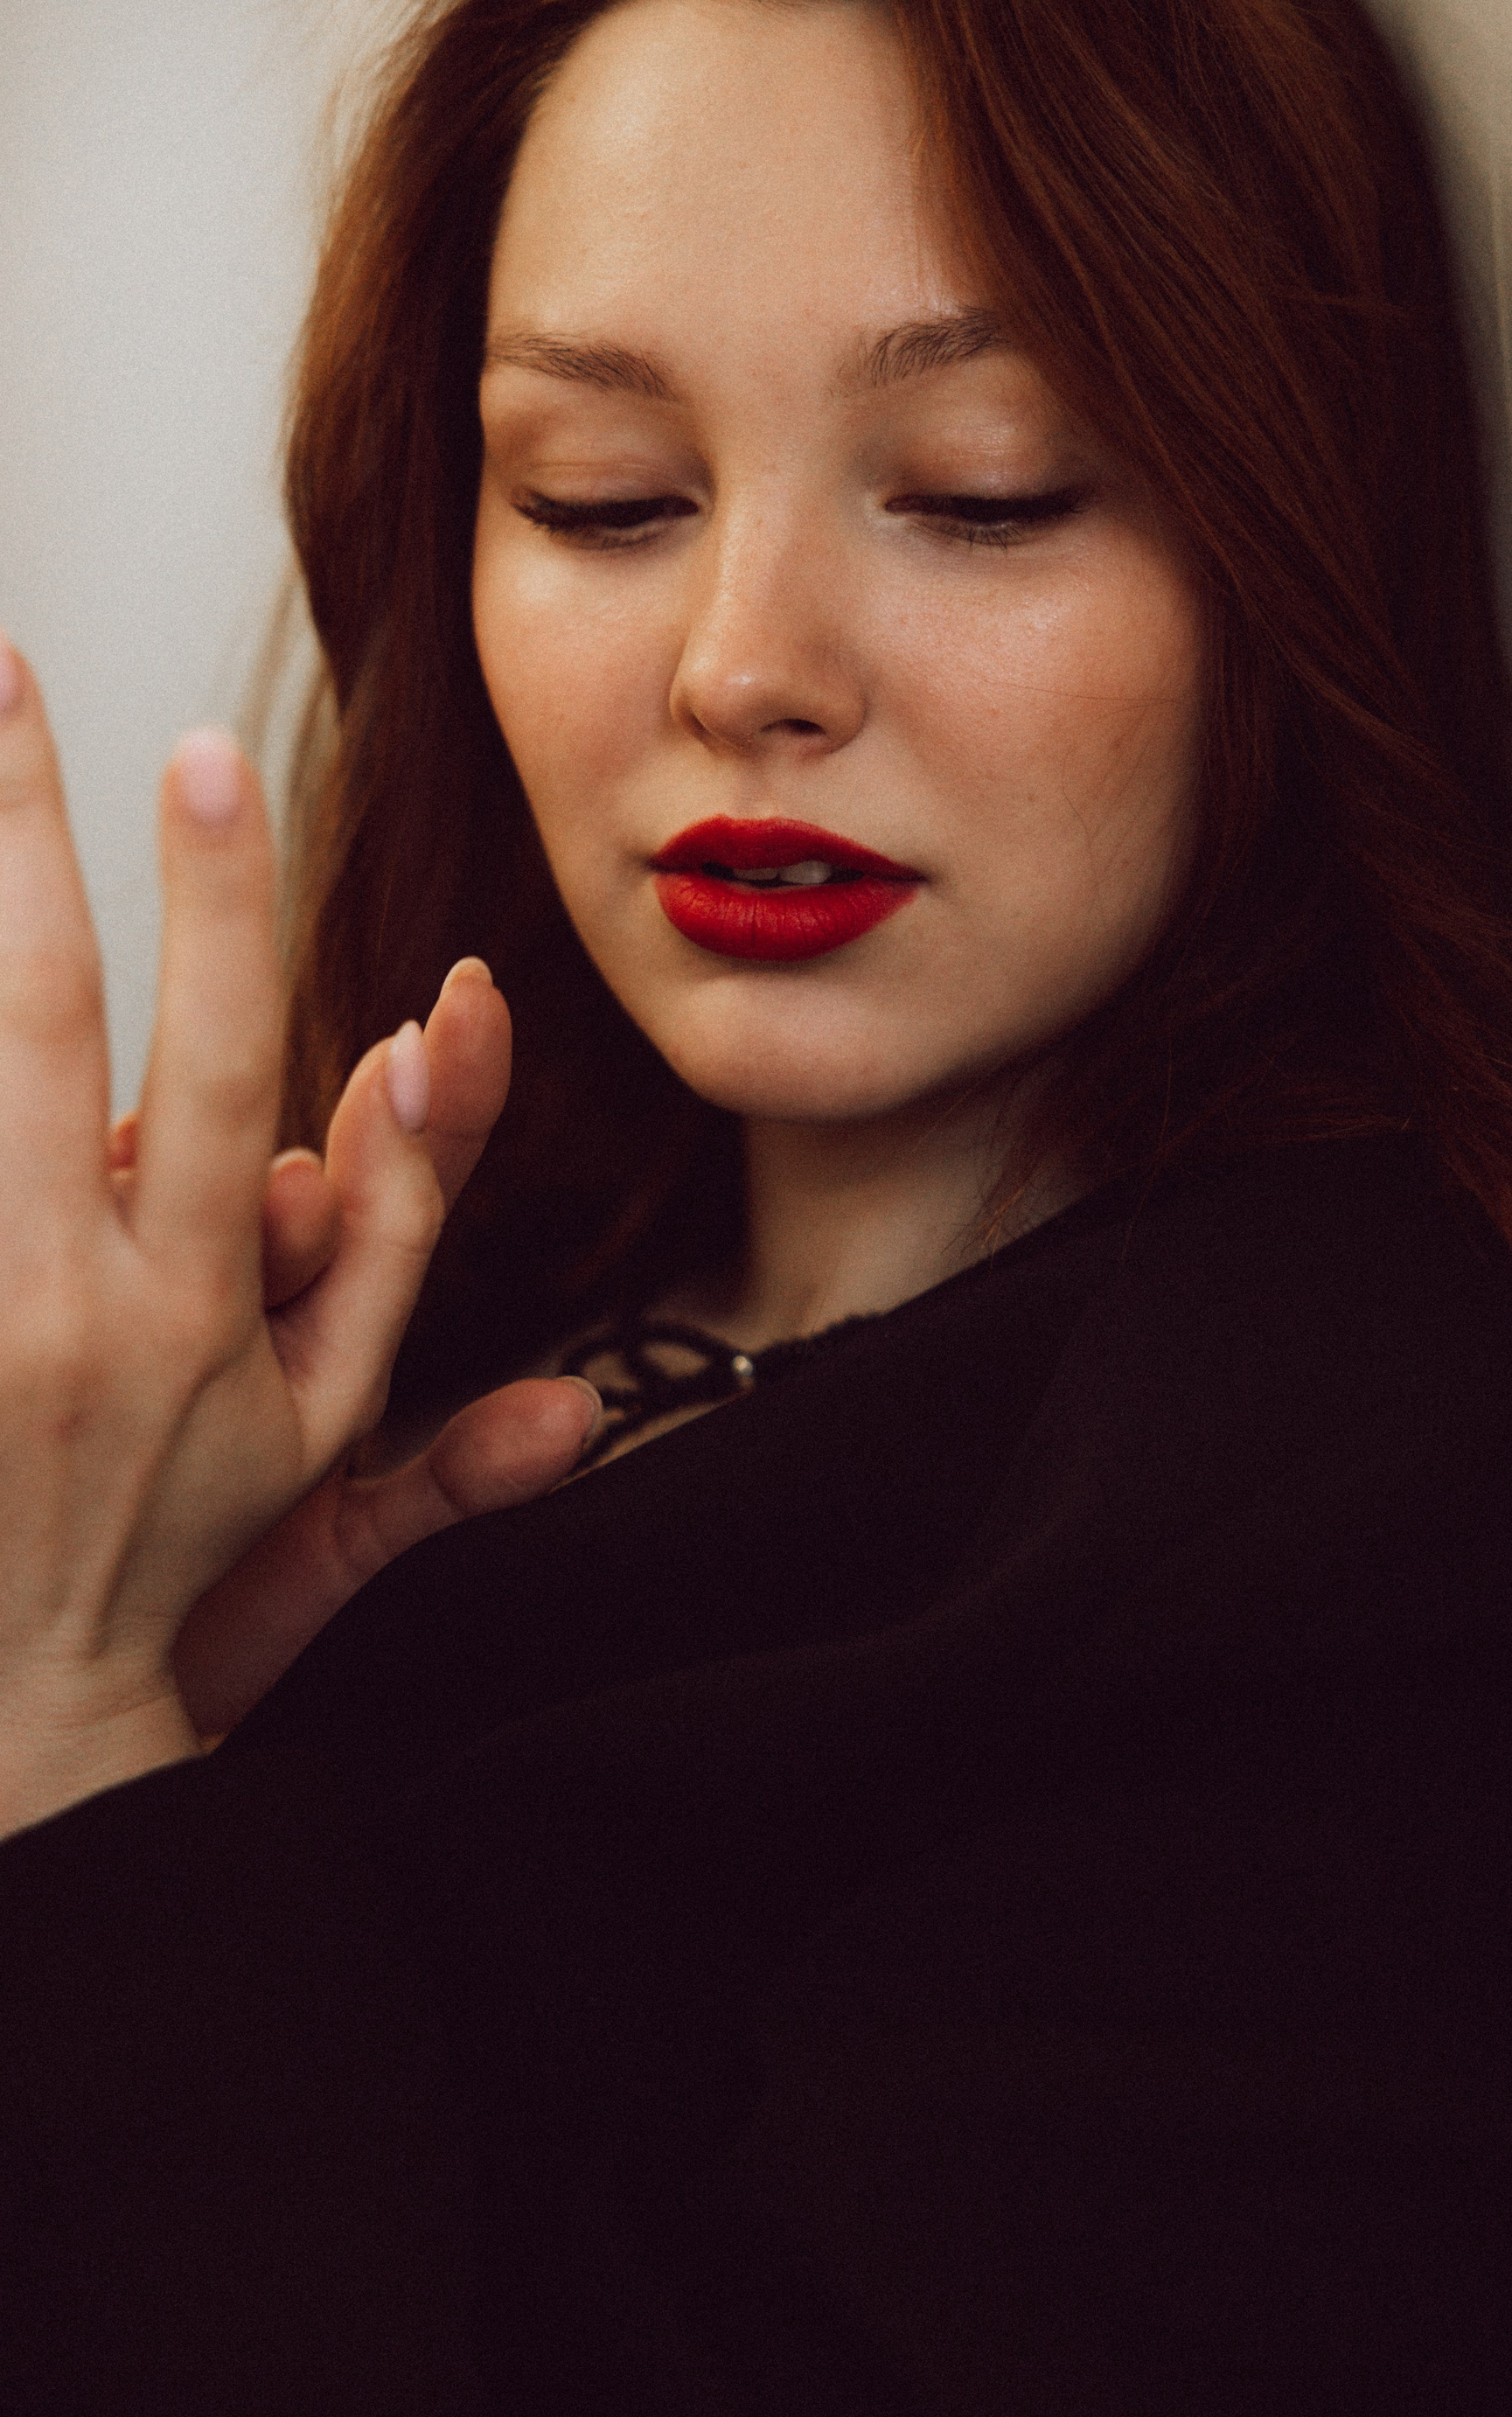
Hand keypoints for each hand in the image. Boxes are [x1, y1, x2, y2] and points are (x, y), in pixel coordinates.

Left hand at [0, 637, 580, 1834]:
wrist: (7, 1735)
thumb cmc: (177, 1582)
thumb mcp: (327, 1474)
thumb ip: (418, 1320)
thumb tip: (552, 1327)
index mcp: (199, 1315)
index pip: (223, 1068)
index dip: (226, 907)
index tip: (212, 757)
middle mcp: (67, 1306)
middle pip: (41, 1030)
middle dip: (27, 837)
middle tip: (13, 681)